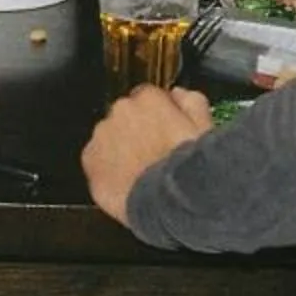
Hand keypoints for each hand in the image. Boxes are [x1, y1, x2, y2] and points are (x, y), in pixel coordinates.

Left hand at [81, 84, 212, 226]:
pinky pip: (95, 160)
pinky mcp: (89, 161)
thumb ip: (192, 102)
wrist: (167, 201)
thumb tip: (180, 94)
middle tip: (153, 156)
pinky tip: (125, 183)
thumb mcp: (205, 127)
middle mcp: (121, 111)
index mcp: (149, 99)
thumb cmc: (189, 167)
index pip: (147, 97)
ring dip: (120, 149)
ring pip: (109, 137)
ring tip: (140, 173)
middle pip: (126, 115)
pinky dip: (106, 169)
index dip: (157, 116)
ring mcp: (102, 135)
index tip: (163, 131)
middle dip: (137, 131)